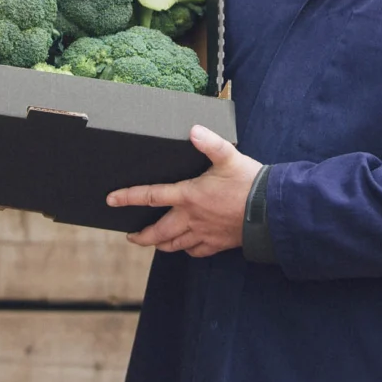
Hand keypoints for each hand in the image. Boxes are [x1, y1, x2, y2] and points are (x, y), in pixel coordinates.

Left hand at [105, 125, 262, 257]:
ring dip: (160, 244)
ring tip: (152, 242)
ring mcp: (204, 234)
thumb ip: (210, 142)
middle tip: (131, 236)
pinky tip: (185, 246)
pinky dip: (186, 250)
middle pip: (158, 231)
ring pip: (174, 244)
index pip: (152, 196)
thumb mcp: (229, 156)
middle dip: (141, 236)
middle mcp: (191, 218)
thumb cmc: (249, 183)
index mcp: (189, 195)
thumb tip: (193, 130)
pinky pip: (195, 251)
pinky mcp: (218, 243)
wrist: (270, 211)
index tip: (111, 200)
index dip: (129, 197)